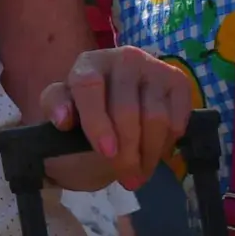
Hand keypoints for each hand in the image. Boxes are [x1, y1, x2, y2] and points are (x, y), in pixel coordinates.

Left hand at [42, 47, 191, 188]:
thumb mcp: (60, 114)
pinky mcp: (178, 82)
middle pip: (127, 110)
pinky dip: (166, 145)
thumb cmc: (83, 116)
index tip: (106, 152)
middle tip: (125, 178)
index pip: (90, 87)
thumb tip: (63, 119)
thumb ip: (56, 109)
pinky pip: (178, 121)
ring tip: (138, 173)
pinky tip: (152, 153)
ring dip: (149, 155)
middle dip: (127, 153)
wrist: (114, 117)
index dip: (97, 122)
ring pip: (157, 119)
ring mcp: (154, 67)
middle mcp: (123, 58)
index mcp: (88, 63)